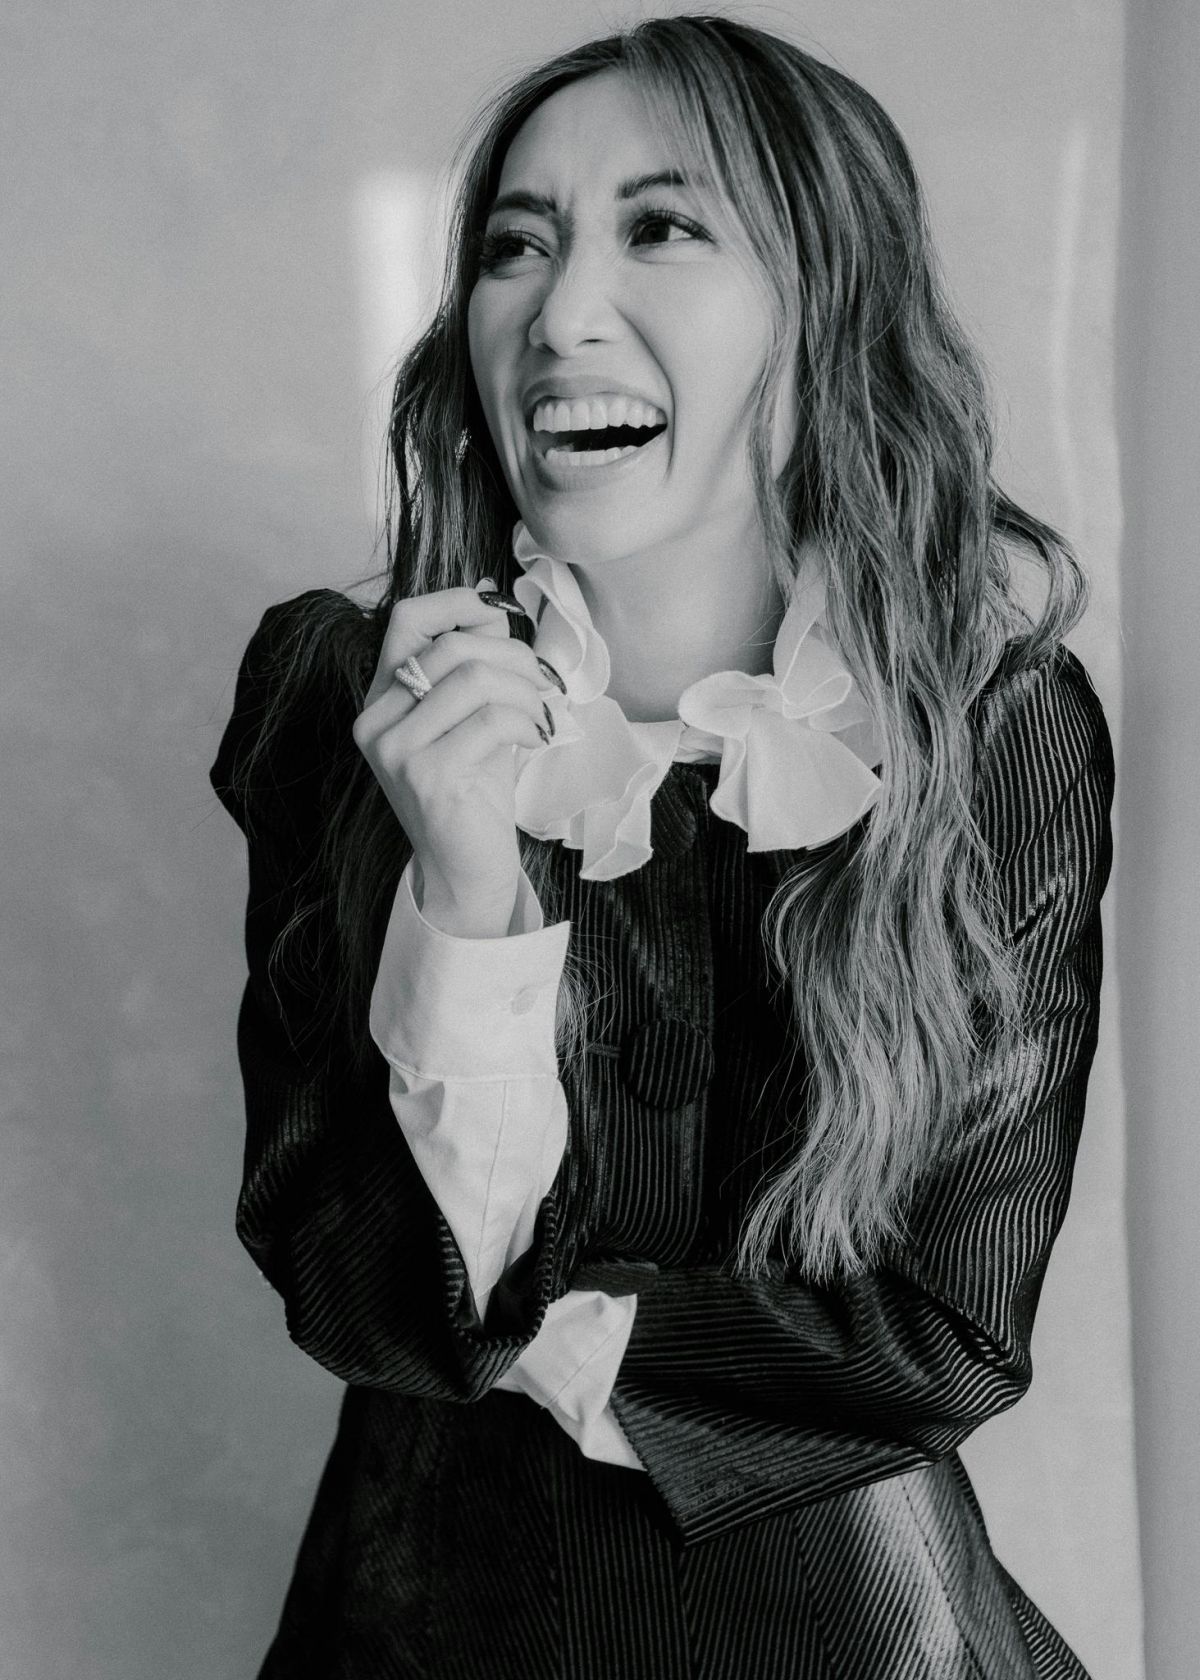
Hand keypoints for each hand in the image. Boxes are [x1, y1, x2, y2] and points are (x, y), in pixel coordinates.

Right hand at [352, 581, 559, 935]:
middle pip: (450, 646)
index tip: (499, 610)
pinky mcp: (428, 776)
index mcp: (382, 698)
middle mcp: (376, 720)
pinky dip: (527, 721)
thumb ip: (473, 661)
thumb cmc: (473, 791)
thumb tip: (487, 597)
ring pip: (474, 679)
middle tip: (543, 681)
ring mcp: (397, 750)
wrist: (465, 867)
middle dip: (511, 655)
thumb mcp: (472, 715)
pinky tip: (537, 737)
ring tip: (541, 713)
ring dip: (525, 690)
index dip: (455, 602)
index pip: (405, 619)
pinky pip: (491, 720)